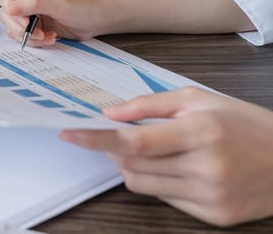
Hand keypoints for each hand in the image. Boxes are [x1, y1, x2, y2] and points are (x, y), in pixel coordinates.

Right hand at [0, 0, 103, 46]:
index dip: (11, 10)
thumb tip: (10, 8)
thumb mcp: (59, 4)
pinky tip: (49, 37)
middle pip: (7, 15)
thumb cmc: (82, 7)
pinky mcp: (34, 26)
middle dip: (21, 28)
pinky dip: (35, 41)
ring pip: (14, 28)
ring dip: (29, 36)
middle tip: (38, 32)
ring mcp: (29, 13)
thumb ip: (34, 4)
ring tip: (46, 35)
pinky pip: (24, 37)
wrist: (94, 20)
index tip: (25, 21)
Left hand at [59, 87, 272, 225]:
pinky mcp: (214, 217)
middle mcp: (205, 168)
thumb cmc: (245, 124)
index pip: (134, 142)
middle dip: (117, 150)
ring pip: (142, 184)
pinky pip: (164, 199)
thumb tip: (110, 113)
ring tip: (160, 151)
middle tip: (124, 136)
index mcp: (202, 132)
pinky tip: (180, 169)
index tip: (70, 134)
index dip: (97, 140)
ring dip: (136, 167)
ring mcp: (210, 196)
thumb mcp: (200, 99)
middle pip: (132, 165)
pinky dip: (160, 182)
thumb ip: (151, 105)